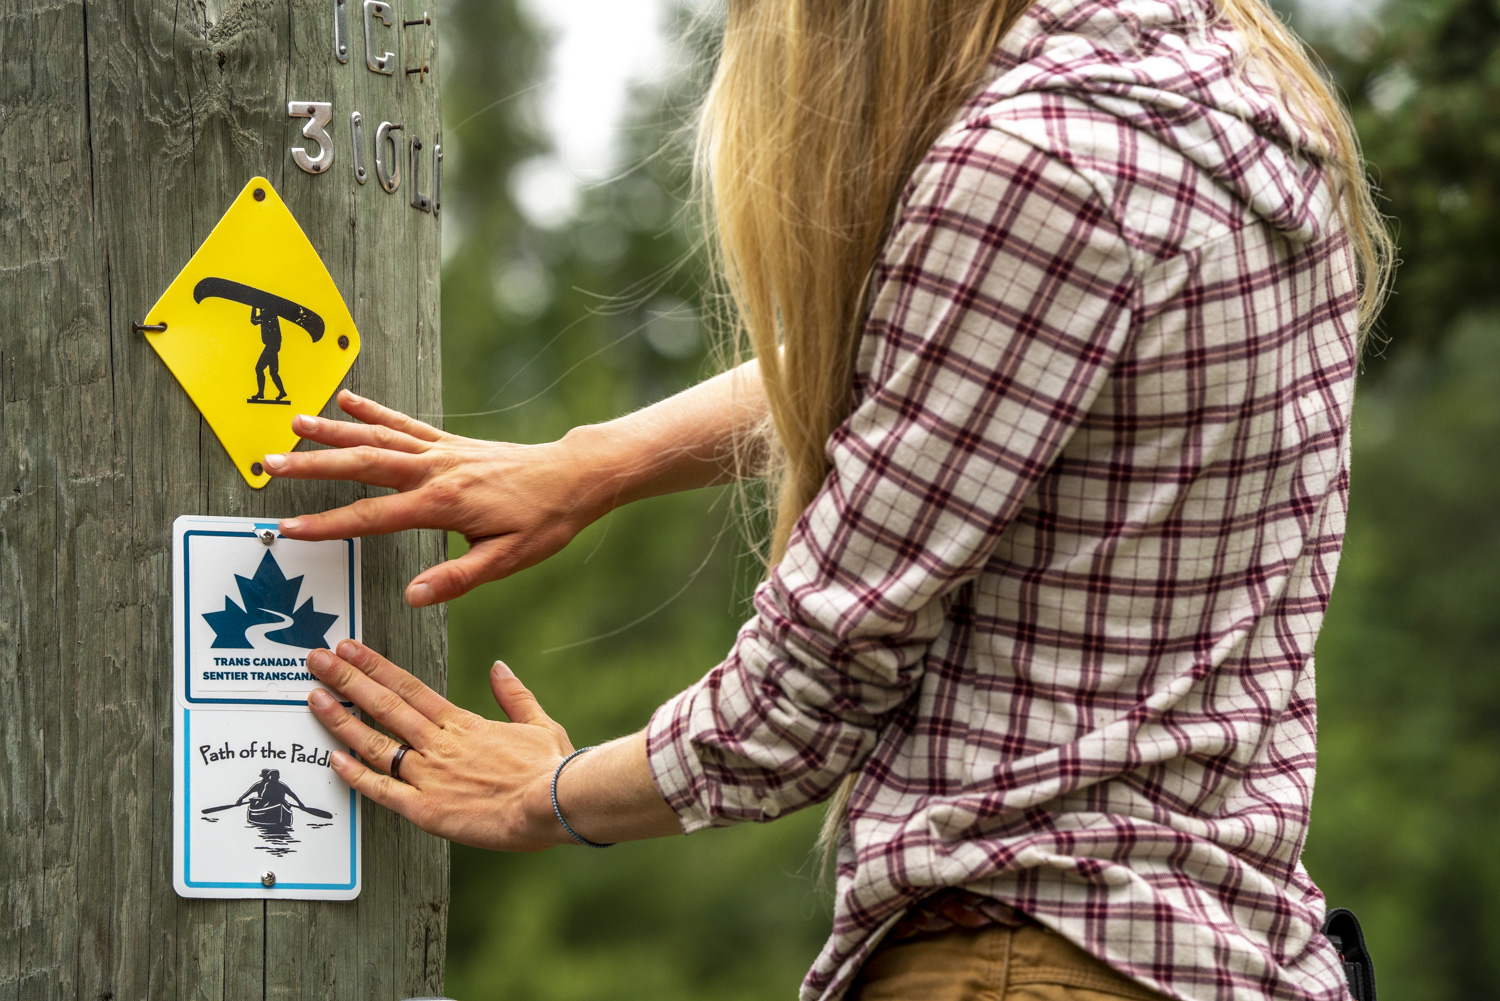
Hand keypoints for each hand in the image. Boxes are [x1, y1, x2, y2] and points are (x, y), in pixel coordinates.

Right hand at [267, 390, 605, 605]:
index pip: (374, 517)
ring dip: (333, 431)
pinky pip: (405, 423)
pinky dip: (373, 409)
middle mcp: (437, 470)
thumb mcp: (508, 560)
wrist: (574, 477)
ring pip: (378, 435)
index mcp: (444, 504)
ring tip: (292, 424)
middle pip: (363, 463)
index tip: (290, 530)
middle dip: (313, 466)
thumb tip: (411, 596)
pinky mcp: (451, 443)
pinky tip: (345, 398)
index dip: (328, 525)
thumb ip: (457, 578)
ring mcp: (442, 451)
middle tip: (268, 463)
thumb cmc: (545, 520)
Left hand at [305, 639, 572, 851]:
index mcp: (463, 723)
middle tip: (317, 659)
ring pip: (377, 742)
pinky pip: (383, 791)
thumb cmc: (552, 768)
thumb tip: (499, 668)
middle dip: (346, 679)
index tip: (350, 649)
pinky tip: (333, 759)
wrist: (556, 804)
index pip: (408, 687)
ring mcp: (430, 776)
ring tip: (314, 697)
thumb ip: (514, 695)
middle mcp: (440, 744)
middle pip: (384, 705)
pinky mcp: (427, 810)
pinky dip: (356, 775)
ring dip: (342, 719)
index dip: (374, 666)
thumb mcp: (539, 723)